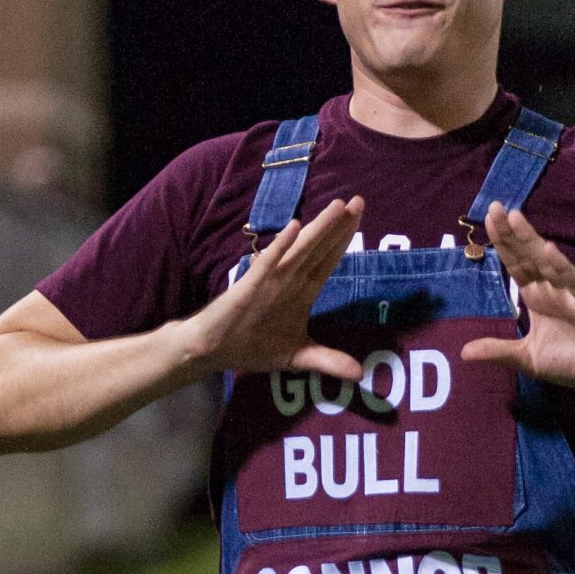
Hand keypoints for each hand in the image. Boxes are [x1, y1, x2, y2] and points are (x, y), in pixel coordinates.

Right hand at [181, 196, 365, 380]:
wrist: (213, 348)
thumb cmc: (253, 346)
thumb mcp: (298, 357)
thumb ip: (328, 360)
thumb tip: (359, 373)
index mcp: (303, 291)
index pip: (329, 259)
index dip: (345, 238)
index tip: (361, 215)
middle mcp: (290, 280)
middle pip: (320, 249)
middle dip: (340, 226)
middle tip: (360, 200)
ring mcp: (271, 281)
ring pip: (301, 251)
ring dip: (319, 229)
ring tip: (338, 206)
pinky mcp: (251, 287)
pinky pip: (268, 264)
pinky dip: (280, 246)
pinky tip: (293, 228)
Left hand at [461, 203, 574, 393]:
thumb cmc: (571, 363)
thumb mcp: (527, 358)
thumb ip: (499, 351)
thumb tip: (463, 352)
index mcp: (537, 297)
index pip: (516, 264)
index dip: (503, 243)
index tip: (488, 219)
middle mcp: (552, 289)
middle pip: (528, 255)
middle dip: (512, 233)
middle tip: (494, 207)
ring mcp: (572, 294)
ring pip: (549, 263)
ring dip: (533, 241)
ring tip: (516, 218)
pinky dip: (563, 268)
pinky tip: (550, 252)